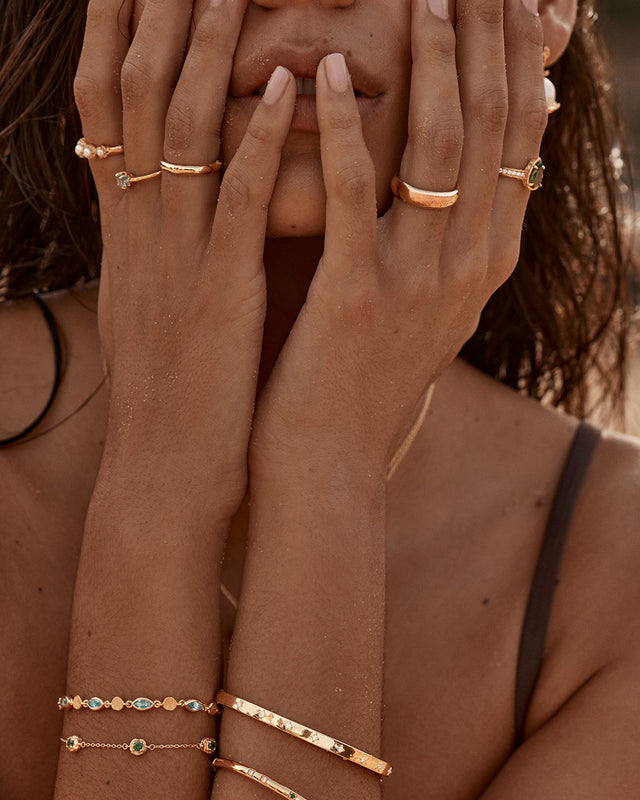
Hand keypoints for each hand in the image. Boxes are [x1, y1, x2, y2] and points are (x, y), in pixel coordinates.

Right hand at [74, 0, 295, 513]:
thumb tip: (167, 190)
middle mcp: (139, 229)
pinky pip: (239, 204)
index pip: (103, 110)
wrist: (164, 469)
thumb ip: (162, 240)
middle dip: (149, 15)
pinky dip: (260, 143)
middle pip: (132, 98)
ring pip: (180, 134)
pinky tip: (288, 89)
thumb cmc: (173, 387)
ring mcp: (175, 257)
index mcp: (126, 231)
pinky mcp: (220, 293)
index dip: (108, 36)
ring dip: (203, 51)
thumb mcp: (156, 301)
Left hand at [250, 0, 547, 475]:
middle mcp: (471, 265)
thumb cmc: (364, 373)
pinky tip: (332, 74)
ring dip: (432, 61)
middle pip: (490, 125)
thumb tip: (462, 166)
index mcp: (489, 259)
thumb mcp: (424, 300)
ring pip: (440, 147)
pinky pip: (355, 192)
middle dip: (485, 36)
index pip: (516, 135)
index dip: (514, 58)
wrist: (329, 460)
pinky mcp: (357, 295)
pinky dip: (347, 127)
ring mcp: (420, 282)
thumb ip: (447, 233)